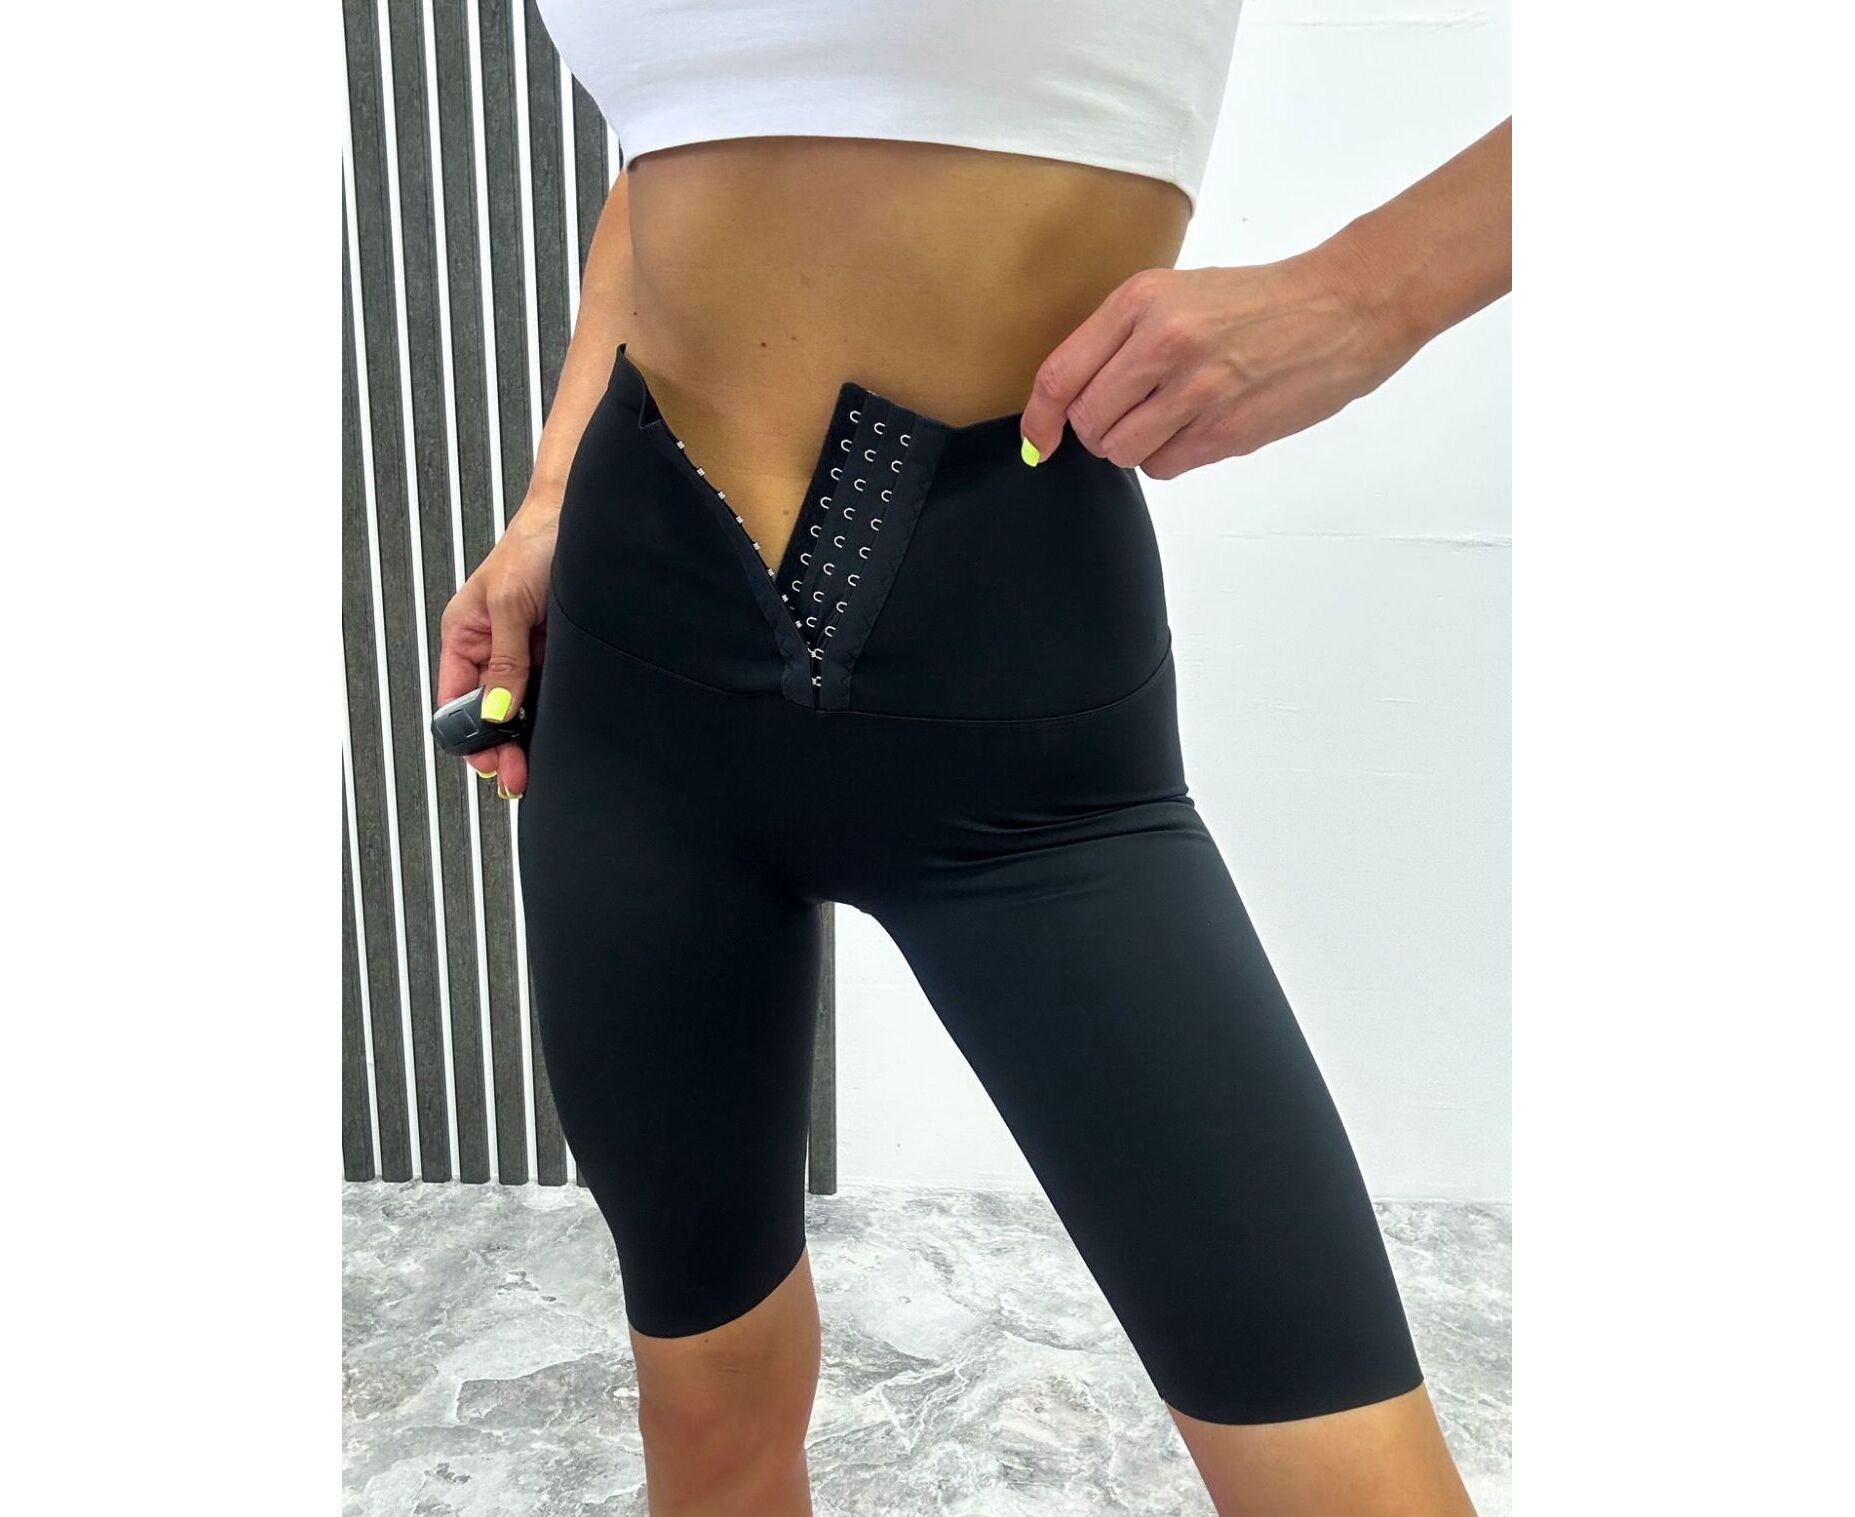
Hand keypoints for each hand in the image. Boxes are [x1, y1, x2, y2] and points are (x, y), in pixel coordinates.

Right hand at [436, 500, 558, 798]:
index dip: (470, 735)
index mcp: (466, 636)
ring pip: (522, 710)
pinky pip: (552, 694)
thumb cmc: (535, 543)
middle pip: (490, 714)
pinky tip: (562, 734)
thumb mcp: (509, 603)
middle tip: (519, 777)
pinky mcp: (559, 654)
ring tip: (539, 765)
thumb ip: (504, 659)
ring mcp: (527, 654)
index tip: (490, 760)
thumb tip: (497, 710)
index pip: (456, 701)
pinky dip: (554, 716)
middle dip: (501, 746)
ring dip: (529, 736)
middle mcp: (493, 650)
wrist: (584, 517)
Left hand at [1018, 249, 1414, 479]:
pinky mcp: (1225, 429)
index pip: (1061, 375)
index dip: (1039, 418)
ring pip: (1121, 452)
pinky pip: (1164, 467)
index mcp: (1142, 301)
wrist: (1342, 309)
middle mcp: (1162, 342)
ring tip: (1171, 417)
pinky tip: (1199, 427)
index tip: (1037, 440)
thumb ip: (1120, 341)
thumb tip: (1064, 404)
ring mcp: (1195, 389)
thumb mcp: (1178, 295)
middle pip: (1088, 422)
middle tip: (1134, 412)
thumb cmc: (1259, 303)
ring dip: (1135, 447)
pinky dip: (1170, 458)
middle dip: (1100, 429)